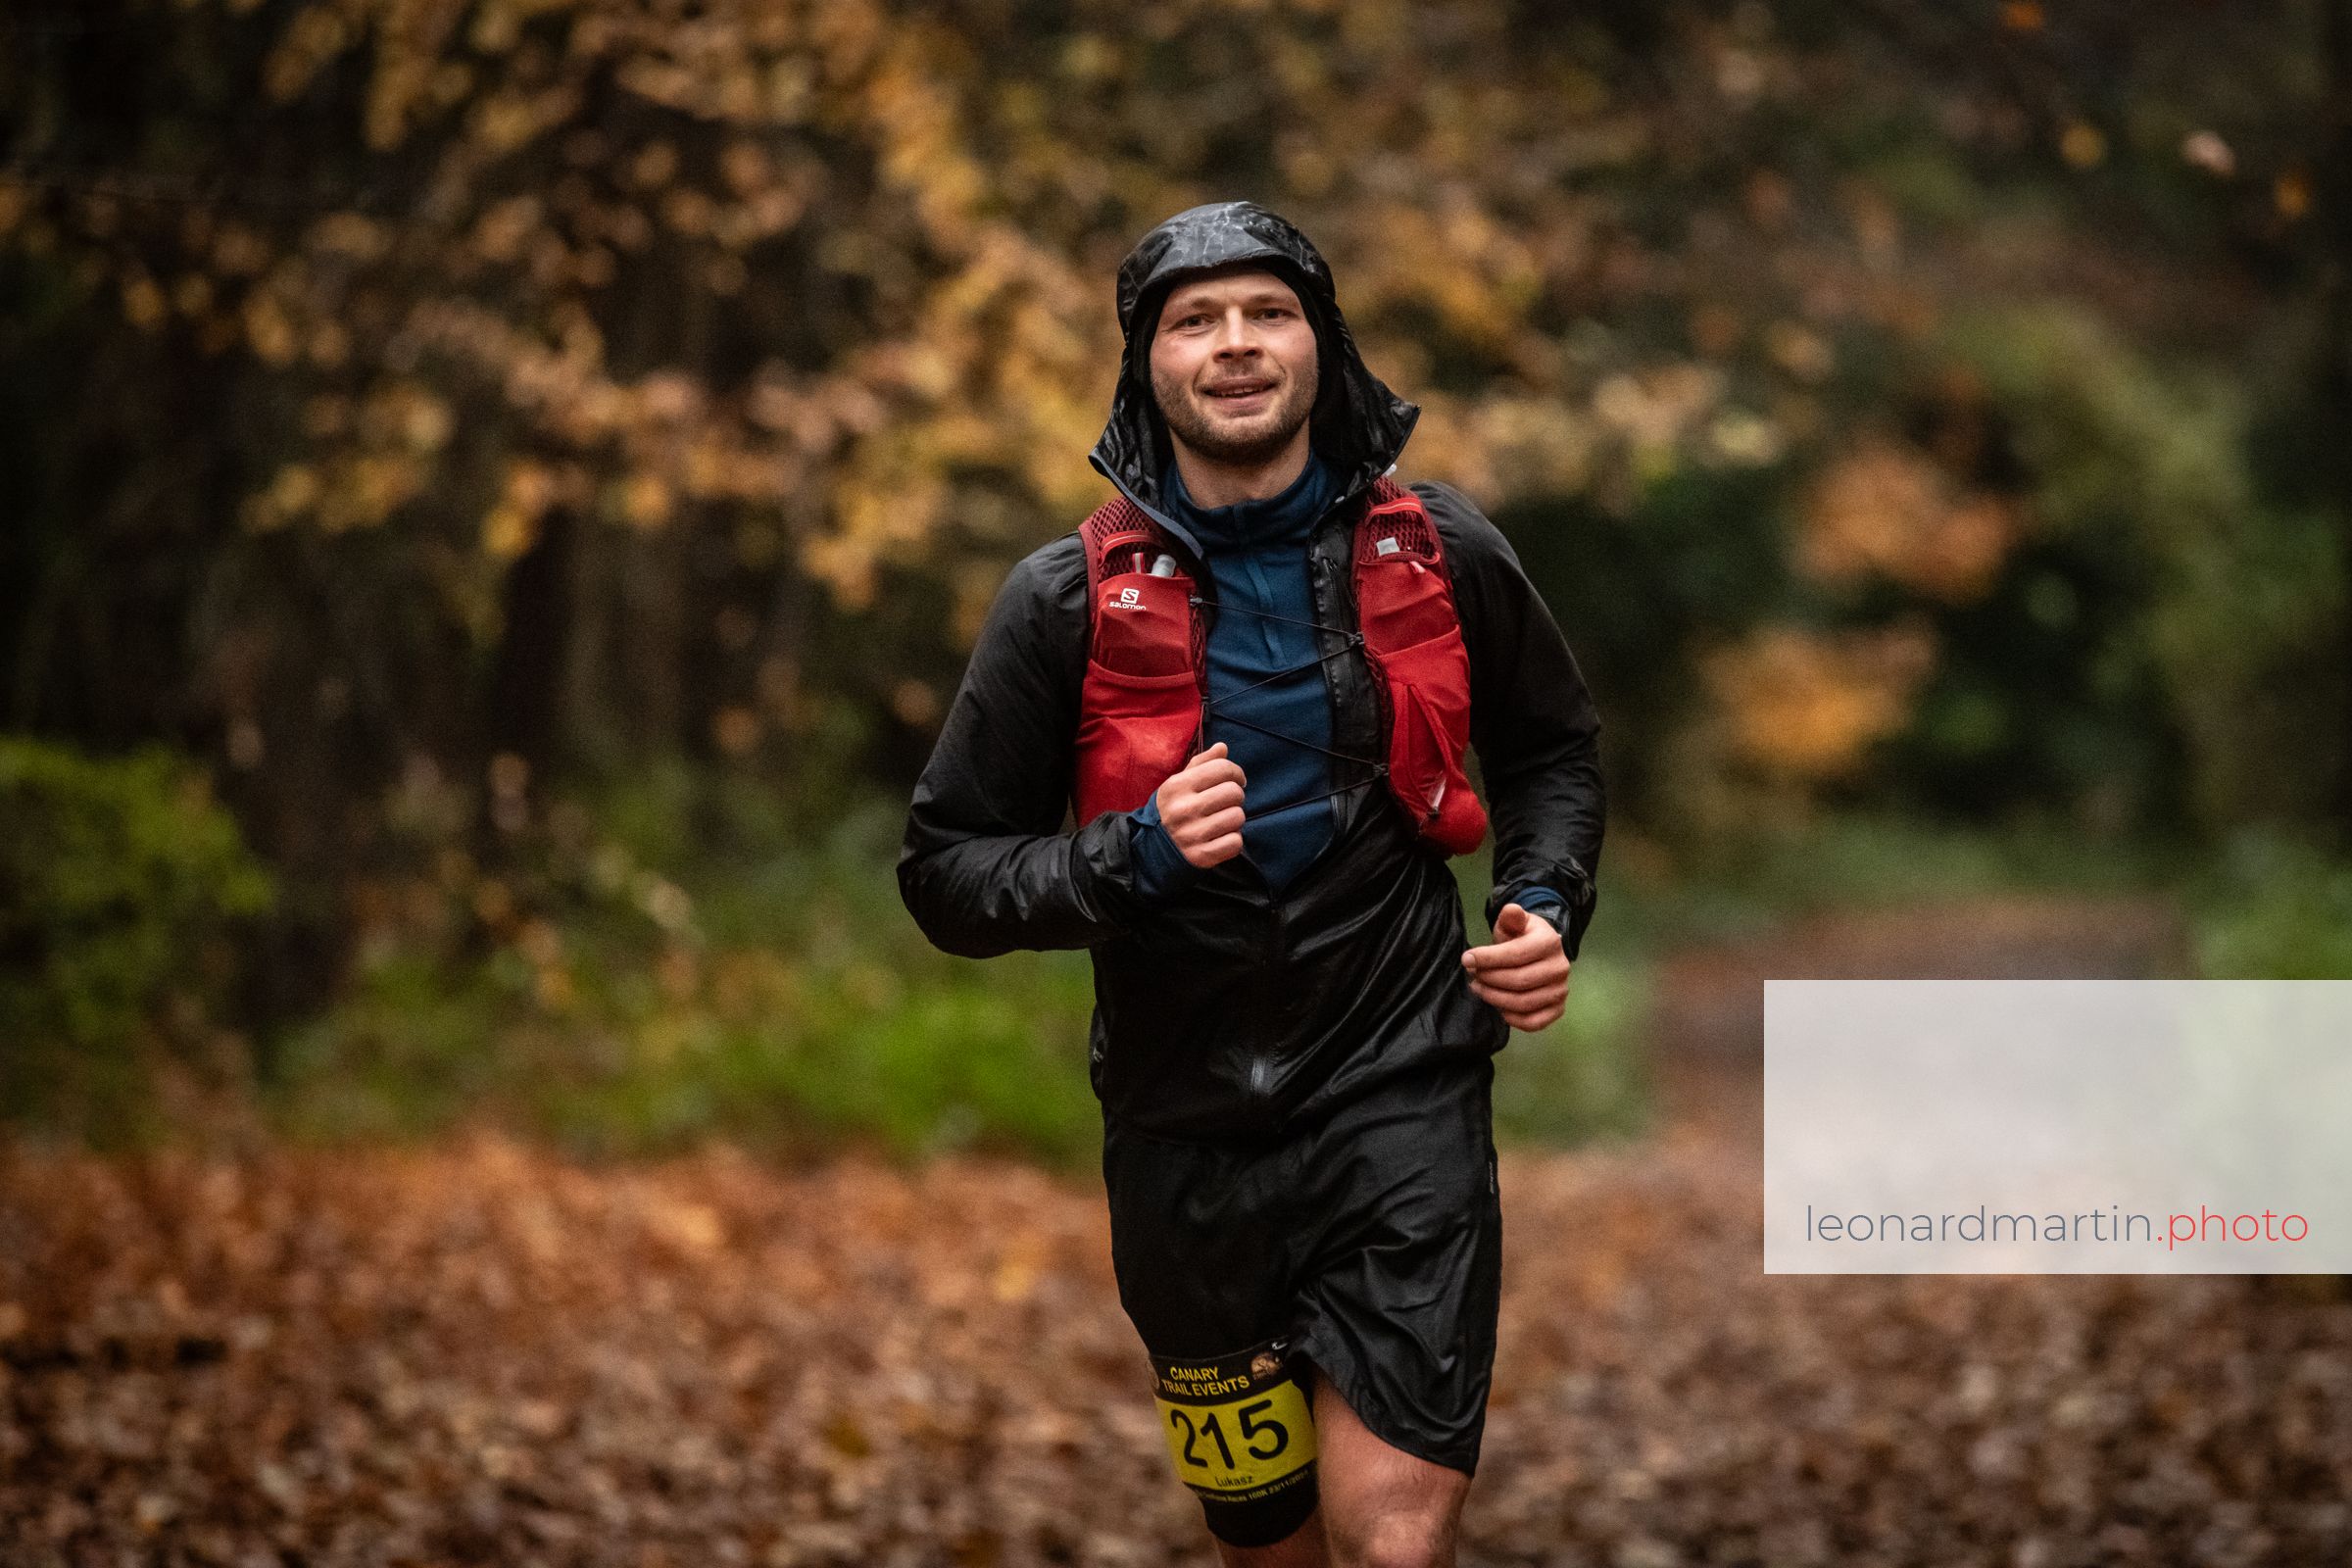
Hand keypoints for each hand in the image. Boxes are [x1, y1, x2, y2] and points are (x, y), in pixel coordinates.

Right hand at [1156, 742, 1247, 869]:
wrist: (1151, 847)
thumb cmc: (1172, 808)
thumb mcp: (1179, 782)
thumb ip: (1201, 763)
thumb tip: (1222, 747)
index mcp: (1178, 786)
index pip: (1222, 768)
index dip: (1236, 773)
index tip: (1235, 780)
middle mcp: (1184, 809)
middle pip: (1234, 792)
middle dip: (1235, 796)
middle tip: (1226, 802)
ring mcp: (1192, 834)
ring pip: (1237, 817)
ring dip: (1235, 819)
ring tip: (1222, 820)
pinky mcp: (1201, 856)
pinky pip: (1235, 843)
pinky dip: (1233, 840)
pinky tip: (1221, 837)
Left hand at [1461, 902, 1569, 1031]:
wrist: (1540, 952)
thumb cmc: (1521, 937)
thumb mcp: (1514, 923)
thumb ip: (1510, 917)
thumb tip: (1510, 910)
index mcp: (1549, 943)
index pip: (1516, 955)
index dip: (1488, 959)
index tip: (1466, 959)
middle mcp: (1560, 968)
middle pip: (1518, 981)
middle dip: (1489, 980)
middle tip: (1473, 976)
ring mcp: (1561, 990)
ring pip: (1524, 1003)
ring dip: (1495, 998)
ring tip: (1480, 988)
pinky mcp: (1557, 1009)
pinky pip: (1534, 1022)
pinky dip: (1512, 1018)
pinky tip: (1498, 1007)